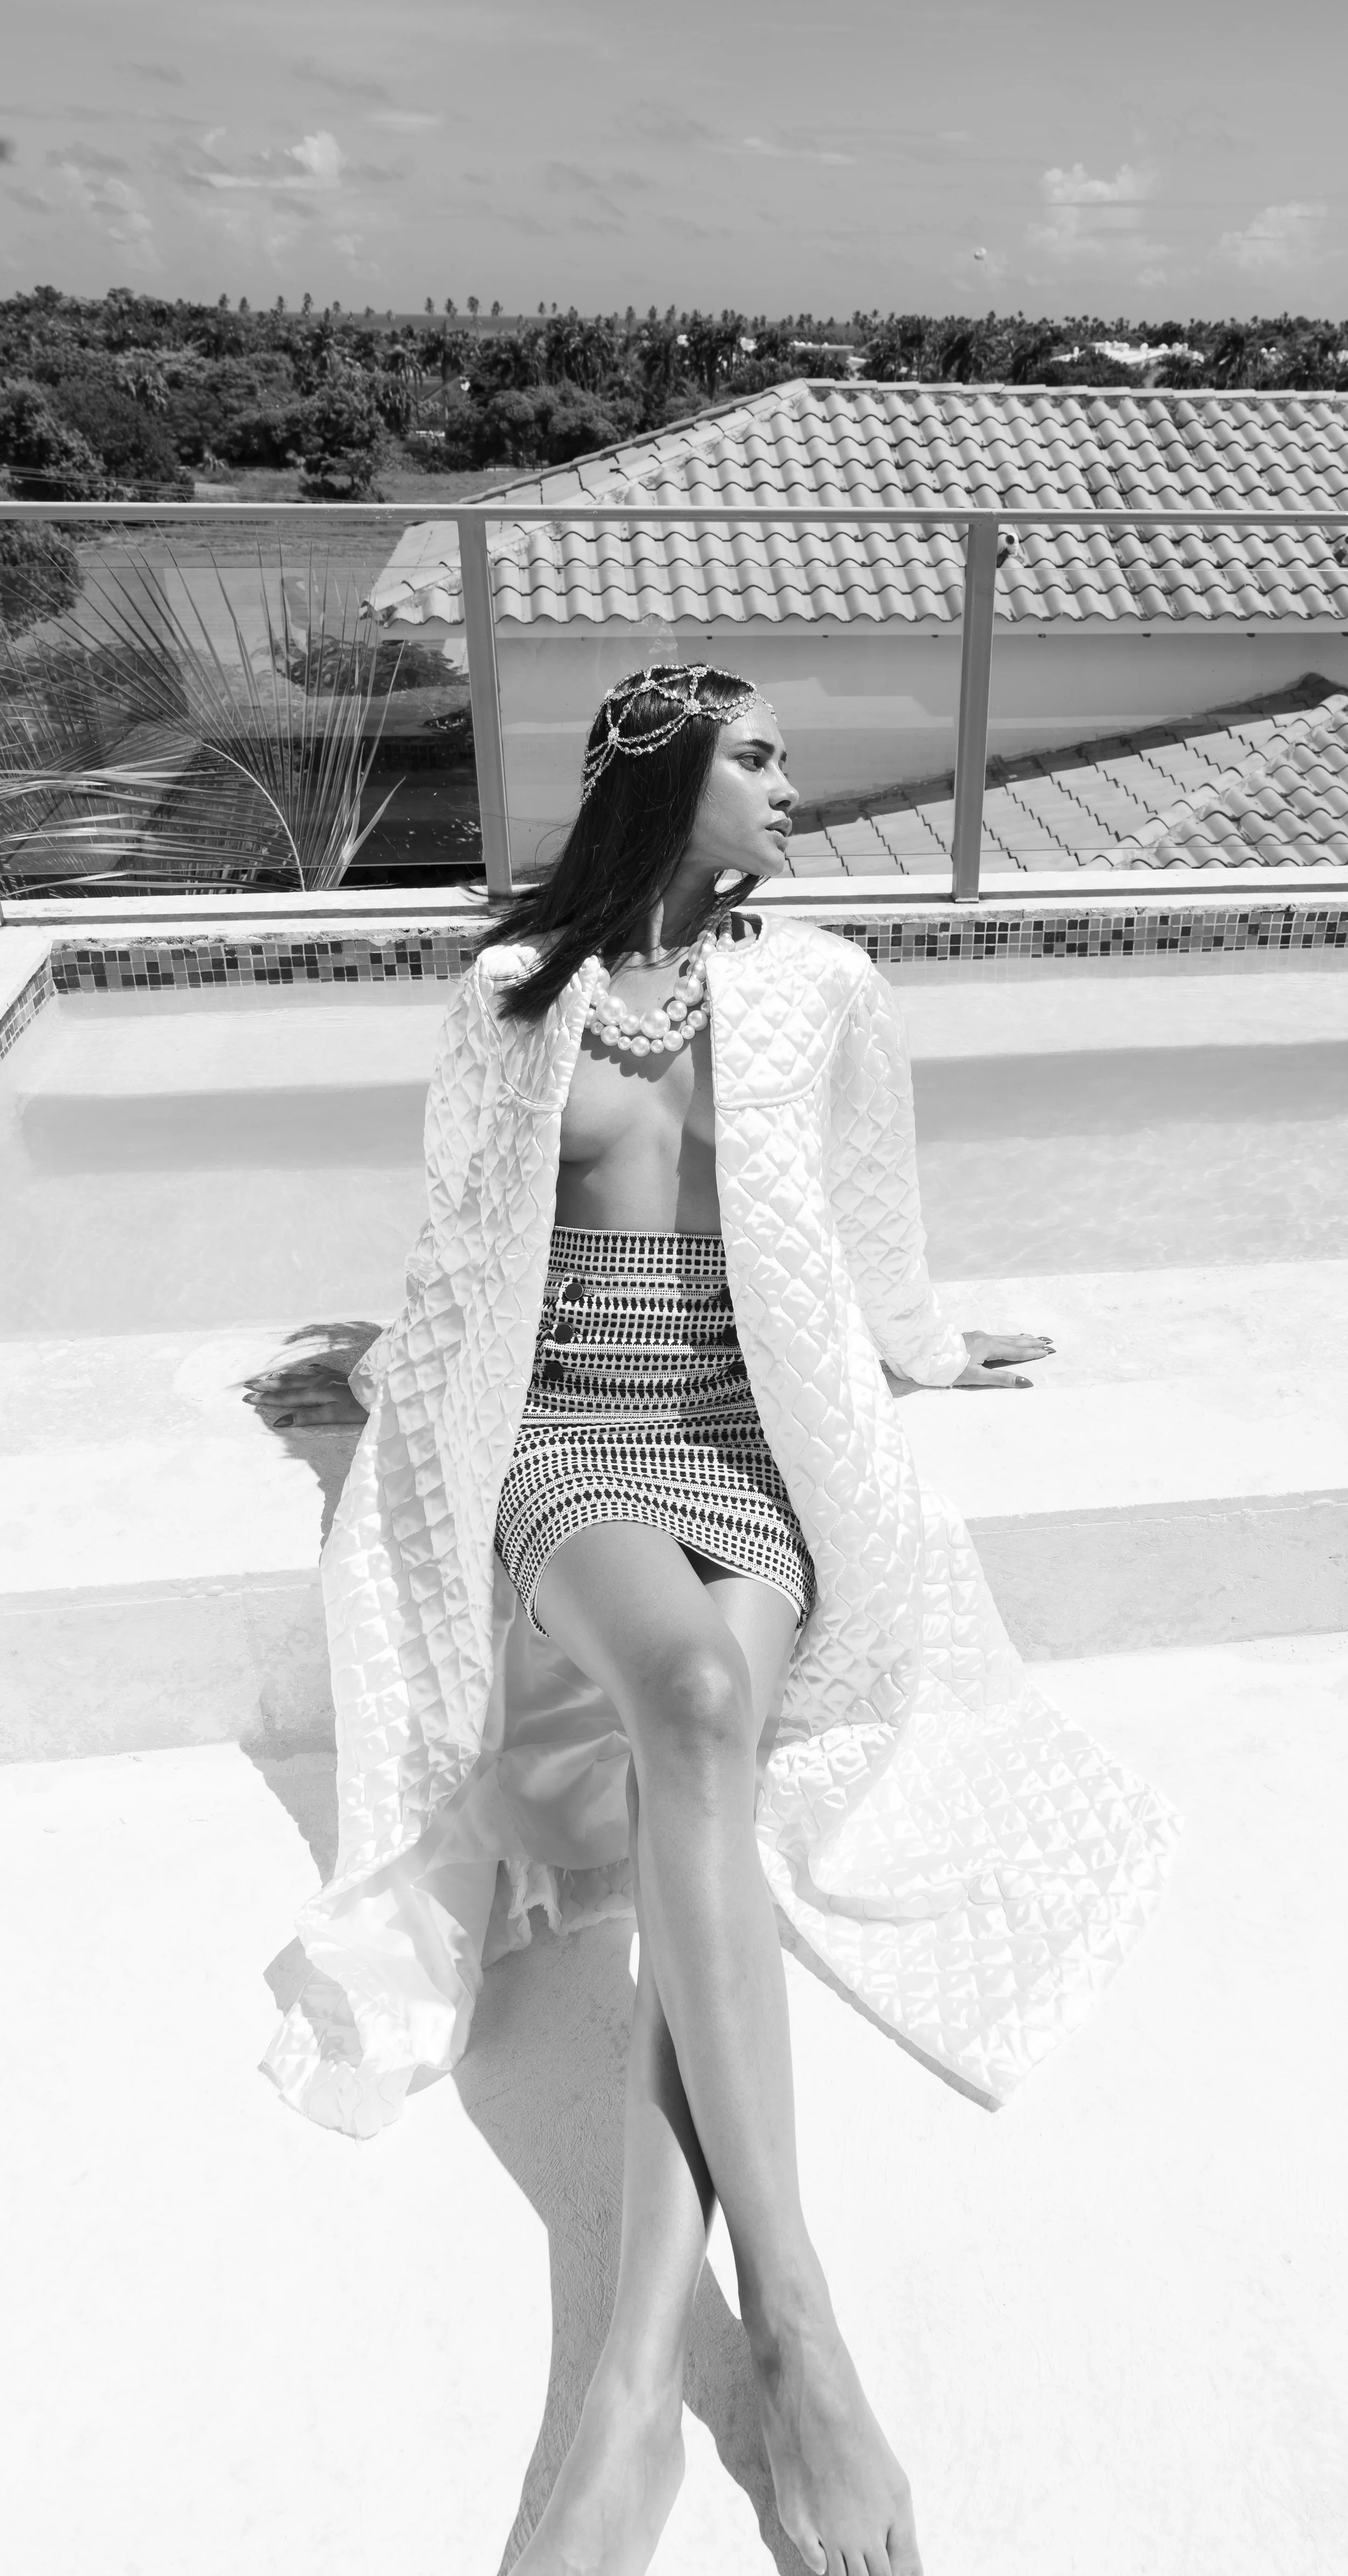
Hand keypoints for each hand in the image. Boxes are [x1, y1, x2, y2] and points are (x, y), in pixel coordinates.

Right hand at [242, 1359, 369, 1429]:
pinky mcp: (340, 1376)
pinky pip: (320, 1371)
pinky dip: (309, 1371)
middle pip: (288, 1384)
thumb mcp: (332, 1415)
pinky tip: (307, 1369)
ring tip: (268, 1377)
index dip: (266, 1399)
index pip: (285, 1398)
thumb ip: (306, 1416)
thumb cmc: (359, 1407)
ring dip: (282, 1378)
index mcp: (315, 1393)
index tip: (248, 1398)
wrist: (382, 1390)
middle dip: (267, 1386)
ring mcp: (329, 1377)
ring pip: (300, 1376)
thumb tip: (281, 1420)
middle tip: (249, 1384)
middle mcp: (319, 1382)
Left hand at [953, 1328, 1054, 1390]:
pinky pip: (996, 1337)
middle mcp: (985, 1339)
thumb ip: (1001, 1379)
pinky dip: (1007, 1338)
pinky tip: (1006, 1339)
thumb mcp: (976, 1377)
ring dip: (1020, 1338)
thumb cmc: (949, 1368)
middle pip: (1013, 1341)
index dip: (1032, 1353)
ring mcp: (977, 1337)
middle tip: (1048, 1341)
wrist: (925, 1355)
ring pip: (1004, 1337)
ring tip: (1033, 1338)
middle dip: (1031, 1342)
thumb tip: (1026, 1382)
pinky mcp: (971, 1338)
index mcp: (988, 1347)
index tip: (1047, 1351)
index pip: (1016, 1351)